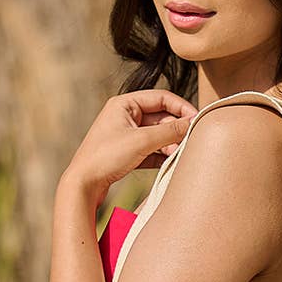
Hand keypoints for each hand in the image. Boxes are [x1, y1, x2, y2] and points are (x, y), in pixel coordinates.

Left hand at [63, 89, 197, 196]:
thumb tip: (194, 123)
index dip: (182, 107)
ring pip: (158, 135)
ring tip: (182, 155)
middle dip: (177, 130)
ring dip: (171, 144)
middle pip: (162, 117)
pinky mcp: (128, 152)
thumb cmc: (106, 157)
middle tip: (192, 141)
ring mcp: (127, 135)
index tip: (197, 120)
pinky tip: (172, 163)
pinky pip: (152, 150)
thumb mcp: (142, 141)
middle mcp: (125, 116)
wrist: (84, 184)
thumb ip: (170, 131)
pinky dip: (163, 155)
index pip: (161, 97)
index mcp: (125, 104)